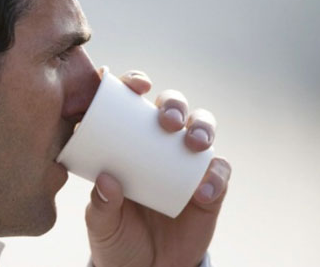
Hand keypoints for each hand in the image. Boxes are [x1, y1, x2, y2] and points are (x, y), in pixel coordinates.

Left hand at [85, 70, 231, 266]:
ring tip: (194, 142)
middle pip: (172, 106)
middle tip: (167, 121)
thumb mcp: (100, 222)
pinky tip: (203, 190)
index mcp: (127, 142)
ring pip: (202, 127)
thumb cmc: (116, 236)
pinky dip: (215, 176)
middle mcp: (159, 144)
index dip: (133, 83)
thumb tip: (107, 179)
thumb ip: (101, 203)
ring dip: (202, 126)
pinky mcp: (211, 187)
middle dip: (173, 104)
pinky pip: (219, 171)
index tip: (135, 85)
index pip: (130, 102)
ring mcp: (187, 163)